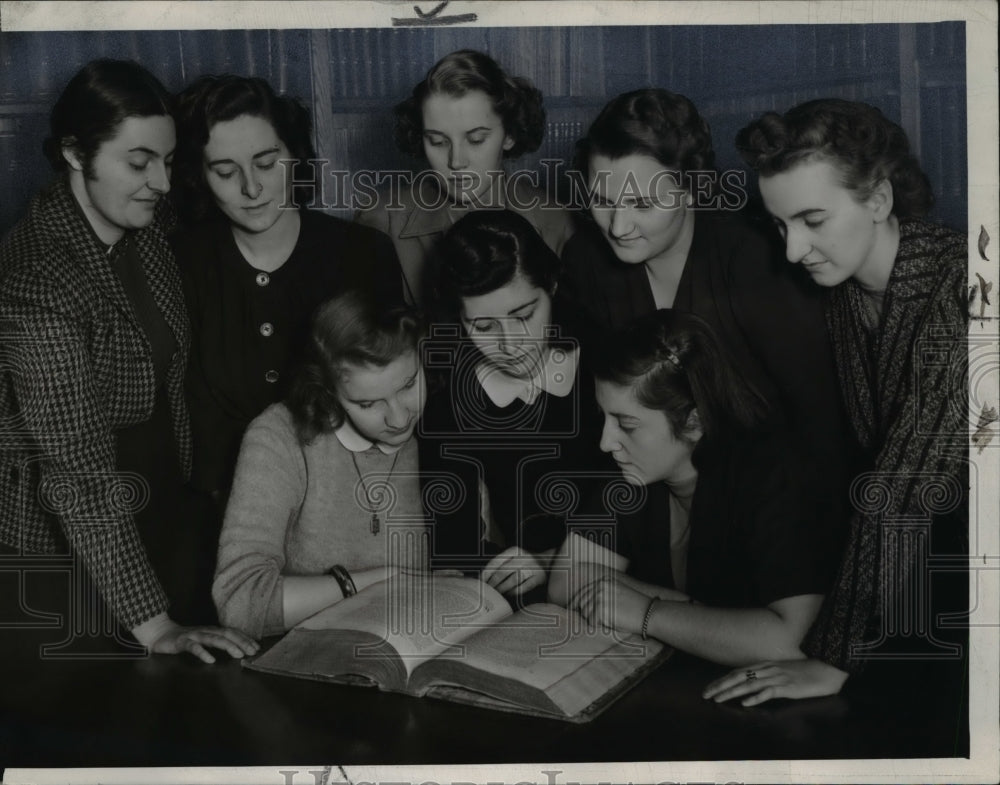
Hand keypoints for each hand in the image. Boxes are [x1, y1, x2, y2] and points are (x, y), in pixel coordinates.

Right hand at [149, 622, 259, 664]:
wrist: (160, 634)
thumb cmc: (185, 639)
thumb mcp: (204, 640)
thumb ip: (217, 642)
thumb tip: (237, 648)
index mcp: (212, 631)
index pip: (232, 632)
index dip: (245, 638)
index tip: (256, 647)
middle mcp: (206, 631)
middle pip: (226, 634)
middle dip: (241, 641)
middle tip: (253, 651)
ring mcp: (194, 635)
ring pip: (213, 639)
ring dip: (228, 645)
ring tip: (238, 654)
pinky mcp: (182, 641)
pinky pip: (193, 647)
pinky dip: (203, 652)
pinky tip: (210, 660)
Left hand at [481, 547, 545, 596]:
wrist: (548, 561)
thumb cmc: (525, 561)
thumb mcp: (514, 556)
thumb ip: (501, 563)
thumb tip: (484, 577)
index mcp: (514, 550)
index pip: (496, 561)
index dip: (487, 573)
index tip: (481, 581)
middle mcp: (523, 557)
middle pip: (503, 572)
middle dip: (494, 583)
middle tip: (489, 590)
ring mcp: (532, 567)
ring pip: (513, 580)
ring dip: (503, 588)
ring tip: (497, 593)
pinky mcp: (539, 577)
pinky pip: (524, 586)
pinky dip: (515, 591)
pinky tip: (509, 594)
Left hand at [570, 576, 649, 634]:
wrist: (649, 613)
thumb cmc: (635, 608)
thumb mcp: (617, 595)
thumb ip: (602, 596)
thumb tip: (583, 607)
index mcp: (603, 582)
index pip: (582, 593)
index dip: (575, 604)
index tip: (571, 612)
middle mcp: (599, 586)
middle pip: (581, 603)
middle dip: (585, 614)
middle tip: (592, 622)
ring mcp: (599, 596)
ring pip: (585, 613)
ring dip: (593, 620)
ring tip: (607, 621)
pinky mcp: (600, 609)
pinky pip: (591, 622)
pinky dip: (598, 626)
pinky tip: (609, 623)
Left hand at [702, 658, 848, 705]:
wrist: (828, 668)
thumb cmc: (807, 671)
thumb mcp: (783, 671)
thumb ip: (769, 676)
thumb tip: (753, 686)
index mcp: (765, 665)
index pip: (738, 672)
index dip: (722, 680)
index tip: (709, 688)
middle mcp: (768, 669)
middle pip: (738, 677)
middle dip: (720, 686)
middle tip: (705, 695)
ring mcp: (777, 677)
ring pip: (749, 685)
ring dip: (731, 692)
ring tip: (718, 699)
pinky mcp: (787, 686)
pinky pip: (768, 692)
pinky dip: (755, 697)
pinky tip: (745, 703)